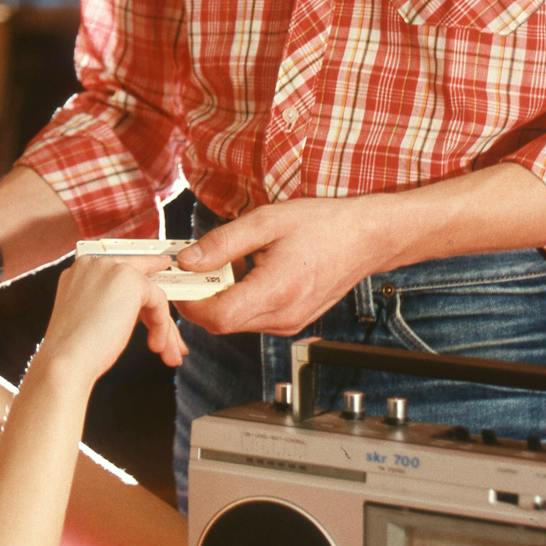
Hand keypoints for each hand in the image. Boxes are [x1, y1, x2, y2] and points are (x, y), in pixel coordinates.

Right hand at [35, 256, 185, 389]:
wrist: (67, 359)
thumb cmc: (75, 348)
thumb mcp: (91, 315)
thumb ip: (110, 301)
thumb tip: (141, 308)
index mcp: (82, 269)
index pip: (121, 271)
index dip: (142, 286)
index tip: (157, 294)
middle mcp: (95, 263)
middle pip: (139, 280)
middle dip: (158, 312)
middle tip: (173, 336)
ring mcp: (112, 267)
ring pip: (151, 293)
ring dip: (163, 325)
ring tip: (165, 351)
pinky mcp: (130, 280)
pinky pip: (158, 300)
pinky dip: (161, 325)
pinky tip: (156, 344)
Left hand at [175, 196, 390, 336]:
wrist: (366, 238)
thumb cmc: (322, 225)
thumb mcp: (265, 222)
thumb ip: (222, 243)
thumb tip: (186, 261)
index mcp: (276, 291)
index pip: (217, 317)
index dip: (190, 302)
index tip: (179, 280)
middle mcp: (283, 317)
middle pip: (222, 324)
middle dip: (200, 298)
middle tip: (194, 267)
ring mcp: (289, 324)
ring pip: (236, 322)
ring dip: (221, 298)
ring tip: (228, 264)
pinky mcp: (292, 322)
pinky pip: (253, 318)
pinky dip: (240, 299)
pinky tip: (247, 273)